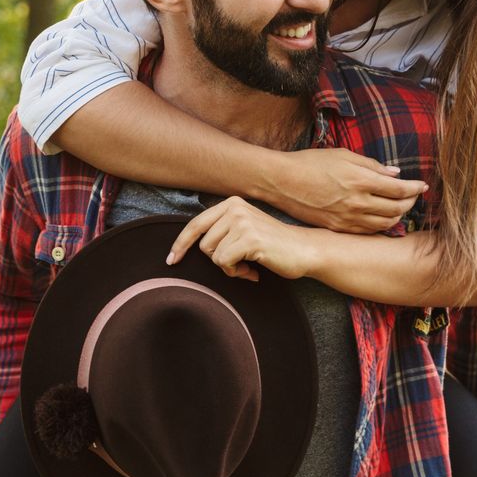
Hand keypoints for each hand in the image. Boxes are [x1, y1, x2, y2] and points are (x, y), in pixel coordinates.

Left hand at [167, 197, 316, 280]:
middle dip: (218, 260)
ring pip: (213, 255)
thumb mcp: (244, 229)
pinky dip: (236, 272)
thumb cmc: (273, 246)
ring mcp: (243, 222)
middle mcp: (235, 208)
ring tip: (248, 265)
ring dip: (229, 267)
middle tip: (239, 263)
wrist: (304, 250)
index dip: (180, 244)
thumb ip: (221, 231)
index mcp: (232, 203)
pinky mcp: (250, 239)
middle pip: (203, 244)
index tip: (171, 260)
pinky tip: (252, 271)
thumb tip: (188, 246)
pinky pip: (225, 262)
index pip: (195, 224)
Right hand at [264, 148, 427, 233]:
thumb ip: (372, 165)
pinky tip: (383, 217)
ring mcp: (348, 219)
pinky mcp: (339, 228)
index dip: (415, 188)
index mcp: (361, 181)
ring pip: (385, 223)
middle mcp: (357, 203)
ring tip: (401, 206)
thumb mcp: (344, 155)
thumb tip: (394, 174)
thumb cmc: (312, 163)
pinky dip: (381, 225)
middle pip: (396, 209)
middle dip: (410, 202)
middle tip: (414, 195)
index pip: (399, 189)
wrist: (283, 182)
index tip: (423, 185)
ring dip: (398, 215)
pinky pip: (368, 231)